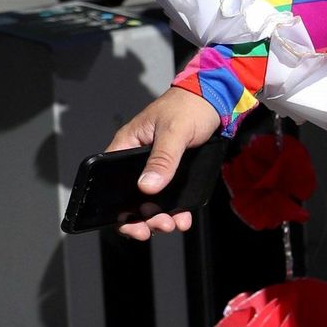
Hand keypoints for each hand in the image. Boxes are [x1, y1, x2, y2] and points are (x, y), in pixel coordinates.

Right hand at [106, 89, 221, 239]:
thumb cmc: (189, 106)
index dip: (117, 208)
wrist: (217, 100)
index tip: (131, 223)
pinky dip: (175, 211)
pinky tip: (183, 219)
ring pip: (150, 202)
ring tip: (173, 224)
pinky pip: (169, 199)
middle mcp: (137, 161)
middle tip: (157, 226)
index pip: (109, 182)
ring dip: (159, 217)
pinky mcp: (173, 173)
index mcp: (126, 146)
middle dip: (142, 218)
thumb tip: (147, 187)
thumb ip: (162, 159)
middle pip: (130, 198)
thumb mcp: (174, 132)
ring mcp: (156, 168)